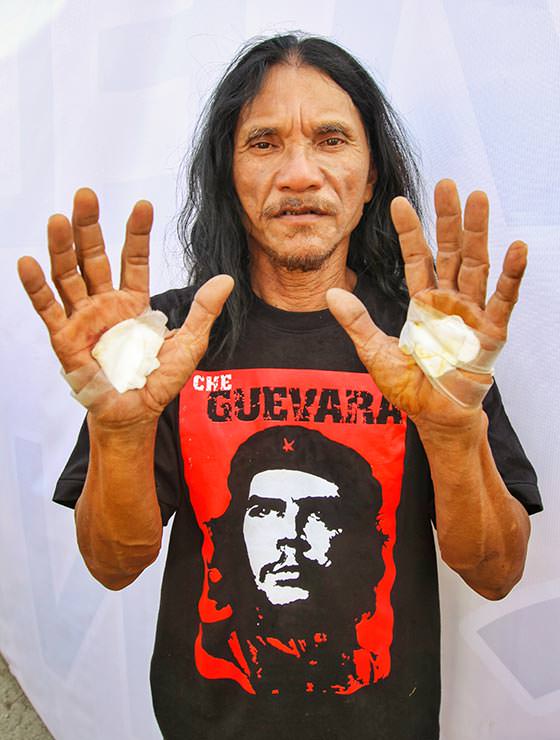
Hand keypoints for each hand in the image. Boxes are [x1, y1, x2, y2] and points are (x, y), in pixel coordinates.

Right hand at [18, 188, 233, 425]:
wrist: (135, 414)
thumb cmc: (158, 380)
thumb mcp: (189, 344)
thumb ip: (203, 311)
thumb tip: (227, 279)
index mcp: (133, 302)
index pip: (133, 259)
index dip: (137, 233)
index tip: (143, 204)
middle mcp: (104, 304)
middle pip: (94, 258)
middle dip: (90, 226)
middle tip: (86, 194)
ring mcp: (82, 319)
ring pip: (68, 275)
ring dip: (62, 247)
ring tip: (58, 218)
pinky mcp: (64, 339)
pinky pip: (48, 310)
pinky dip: (36, 287)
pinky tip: (27, 262)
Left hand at [327, 179, 526, 426]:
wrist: (434, 417)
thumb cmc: (409, 386)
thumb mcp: (374, 353)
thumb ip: (357, 322)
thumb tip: (329, 293)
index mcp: (423, 302)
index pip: (417, 258)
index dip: (409, 231)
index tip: (397, 202)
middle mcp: (449, 301)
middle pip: (451, 251)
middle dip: (448, 219)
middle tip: (446, 183)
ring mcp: (472, 314)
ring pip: (477, 265)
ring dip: (478, 233)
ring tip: (479, 199)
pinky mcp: (492, 333)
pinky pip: (503, 300)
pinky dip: (511, 275)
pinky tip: (515, 247)